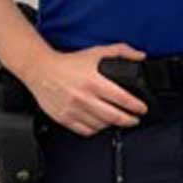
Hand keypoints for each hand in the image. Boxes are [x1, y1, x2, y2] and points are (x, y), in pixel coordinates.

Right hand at [21, 44, 148, 135]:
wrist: (40, 70)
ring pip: (100, 125)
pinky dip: (96, 129)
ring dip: (112, 125)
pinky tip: (101, 124)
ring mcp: (73, 109)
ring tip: (118, 120)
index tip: (142, 109)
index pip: (122, 98)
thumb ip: (121, 51)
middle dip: (129, 120)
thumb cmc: (68, 62)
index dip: (136, 106)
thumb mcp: (97, 51)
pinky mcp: (64, 118)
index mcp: (93, 81)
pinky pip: (85, 130)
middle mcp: (83, 97)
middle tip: (135, 119)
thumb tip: (140, 55)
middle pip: (113, 116)